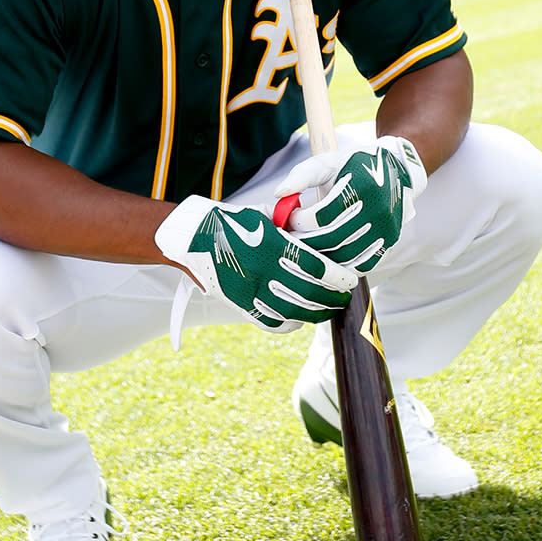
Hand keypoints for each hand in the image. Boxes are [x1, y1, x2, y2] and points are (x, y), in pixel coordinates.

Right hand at [155, 195, 358, 330]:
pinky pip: (270, 322)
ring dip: (316, 314)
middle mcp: (262, 270)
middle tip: (344, 297)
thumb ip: (290, 227)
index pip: (316, 267)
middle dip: (333, 297)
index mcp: (270, 245)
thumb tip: (319, 235)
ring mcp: (250, 290)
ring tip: (328, 309)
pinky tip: (300, 320)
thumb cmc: (229, 222)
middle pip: (310, 293)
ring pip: (294, 312)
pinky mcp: (239, 303)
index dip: (338, 277)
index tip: (350, 280)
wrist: (190, 238)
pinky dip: (290, 324)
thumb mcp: (262, 216)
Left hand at [272, 136, 426, 272]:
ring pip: (346, 255)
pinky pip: (362, 265)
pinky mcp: (390, 242)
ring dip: (320, 256)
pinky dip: (341, 266)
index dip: (298, 221)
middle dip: (305, 240)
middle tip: (289, 238)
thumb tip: (278, 194)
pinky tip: (326, 258)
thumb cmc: (351, 166)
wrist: (394, 171)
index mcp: (362, 185)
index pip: (321, 216)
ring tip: (304, 248)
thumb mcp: (325, 163)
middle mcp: (379, 209)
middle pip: (332, 238)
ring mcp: (387, 228)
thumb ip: (300, 176)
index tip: (288, 219)